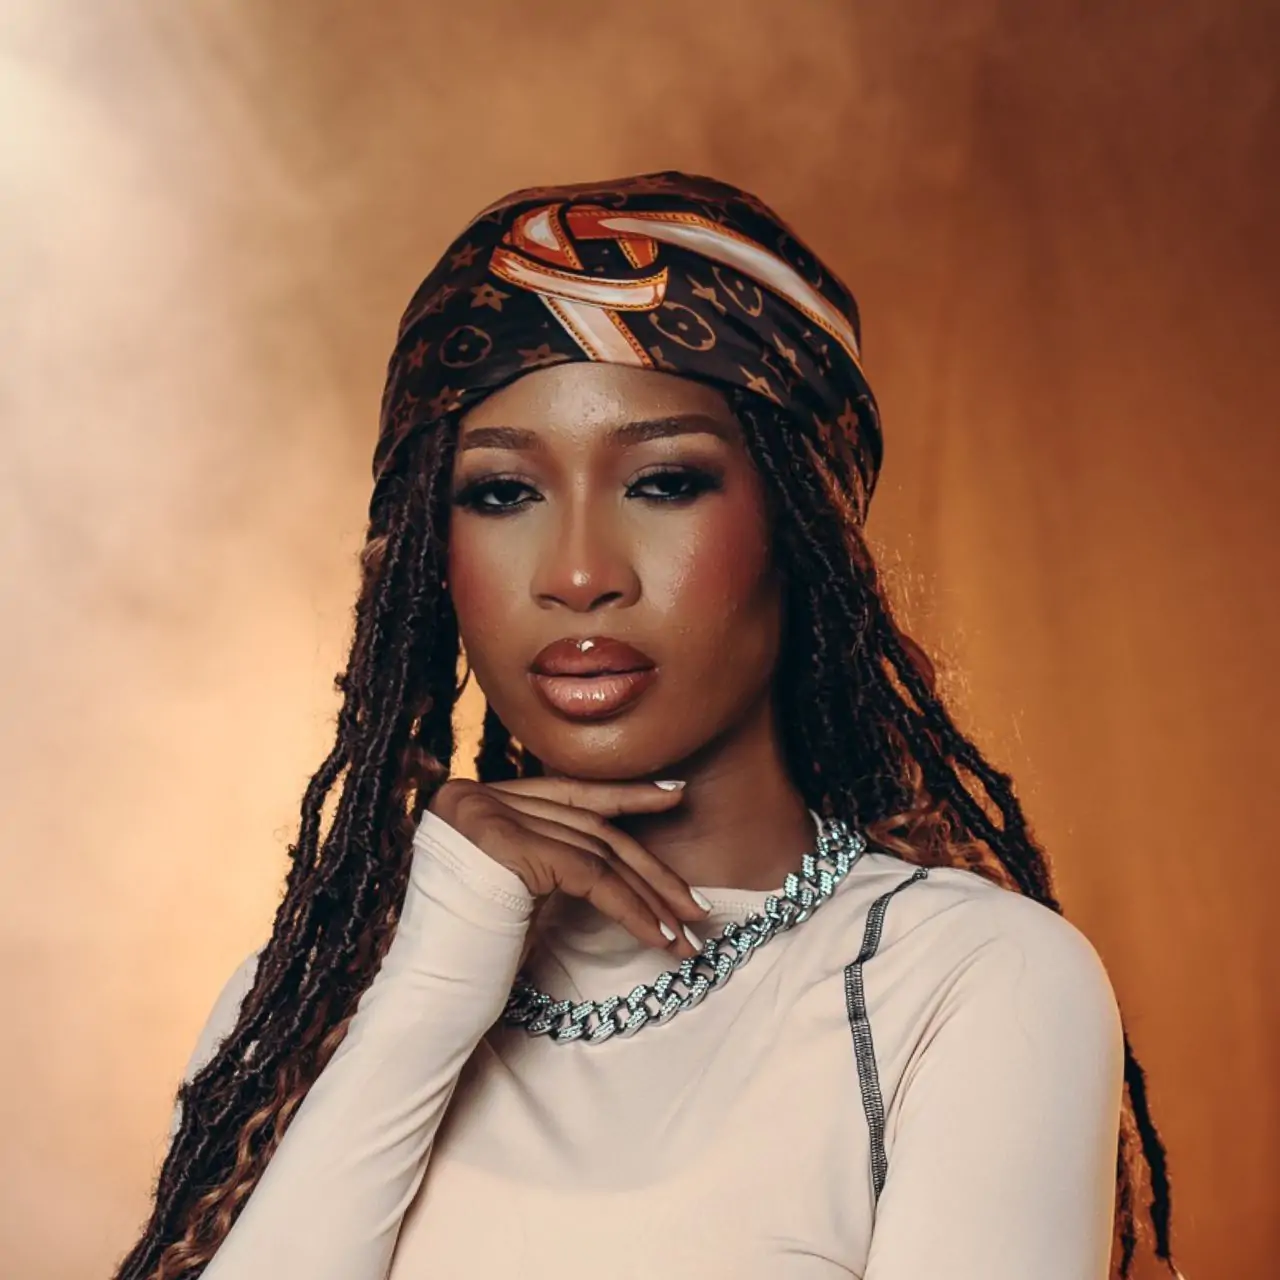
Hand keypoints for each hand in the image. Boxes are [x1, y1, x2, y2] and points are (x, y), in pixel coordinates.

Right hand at [429, 776, 708, 959]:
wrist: (427, 1006)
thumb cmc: (471, 959)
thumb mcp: (514, 888)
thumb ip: (549, 849)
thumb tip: (617, 836)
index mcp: (471, 796)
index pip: (564, 793)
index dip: (624, 794)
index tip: (674, 791)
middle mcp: (474, 795)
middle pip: (586, 824)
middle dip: (648, 865)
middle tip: (695, 900)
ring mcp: (484, 814)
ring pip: (595, 850)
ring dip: (649, 896)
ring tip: (685, 934)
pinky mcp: (503, 845)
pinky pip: (589, 875)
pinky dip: (632, 908)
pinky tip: (659, 935)